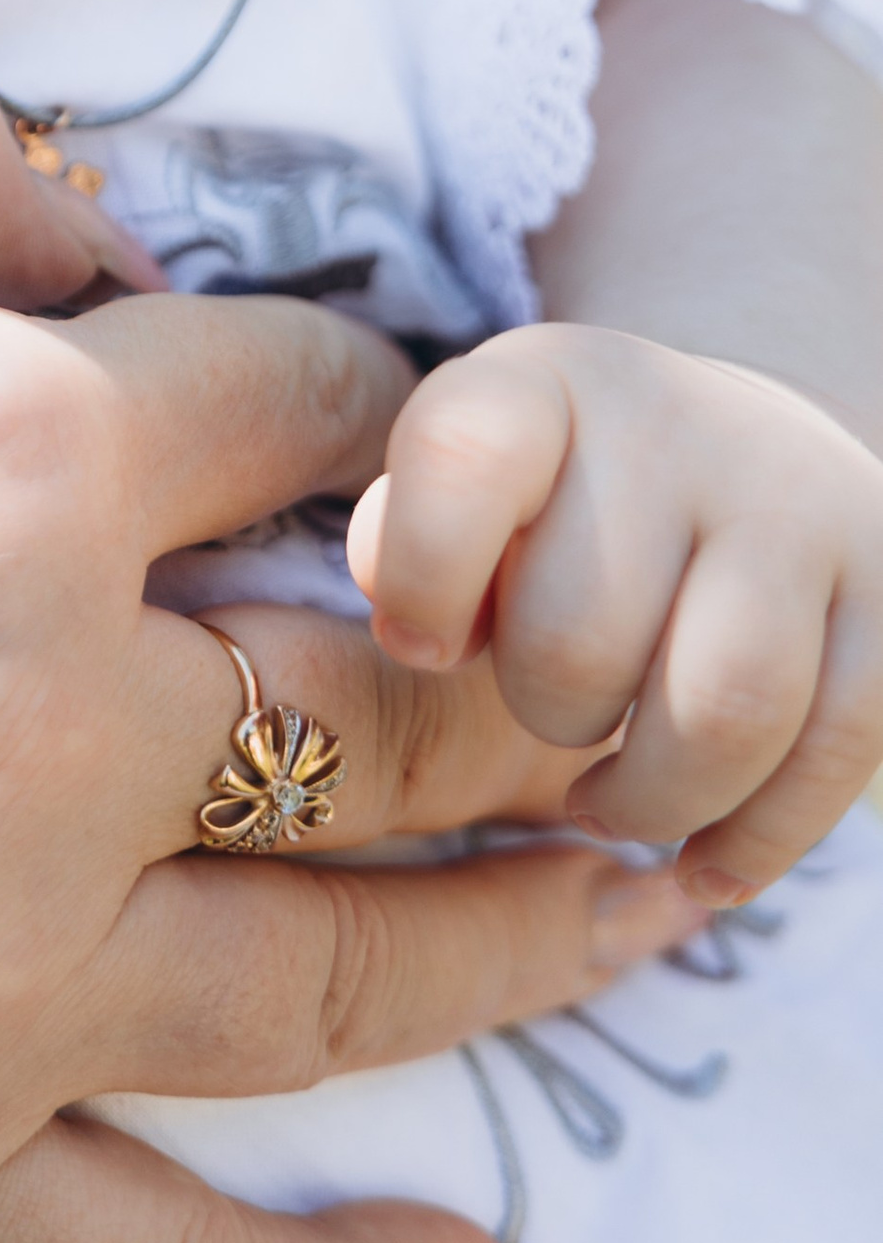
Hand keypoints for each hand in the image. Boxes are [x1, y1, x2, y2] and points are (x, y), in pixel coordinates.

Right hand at [0, 0, 704, 1242]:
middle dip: (529, 651)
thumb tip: (91, 209)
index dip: (350, 376)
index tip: (333, 393)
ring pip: (357, 980)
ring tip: (662, 895)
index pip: (306, 410)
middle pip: (406, 703)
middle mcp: (35, 741)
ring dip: (542, 932)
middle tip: (600, 640)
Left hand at [350, 321, 882, 902]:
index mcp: (549, 380)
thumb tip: (414, 631)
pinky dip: (755, 840)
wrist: (743, 453)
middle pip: (582, 635)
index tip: (425, 644)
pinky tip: (701, 863)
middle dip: (547, 710)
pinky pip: (834, 756)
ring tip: (612, 798)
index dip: (425, 574)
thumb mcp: (468, 490)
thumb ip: (407, 549)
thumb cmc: (560, 502)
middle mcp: (688, 423)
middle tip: (552, 704)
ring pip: (724, 711)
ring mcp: (807, 509)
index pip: (465, 454)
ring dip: (652, 796)